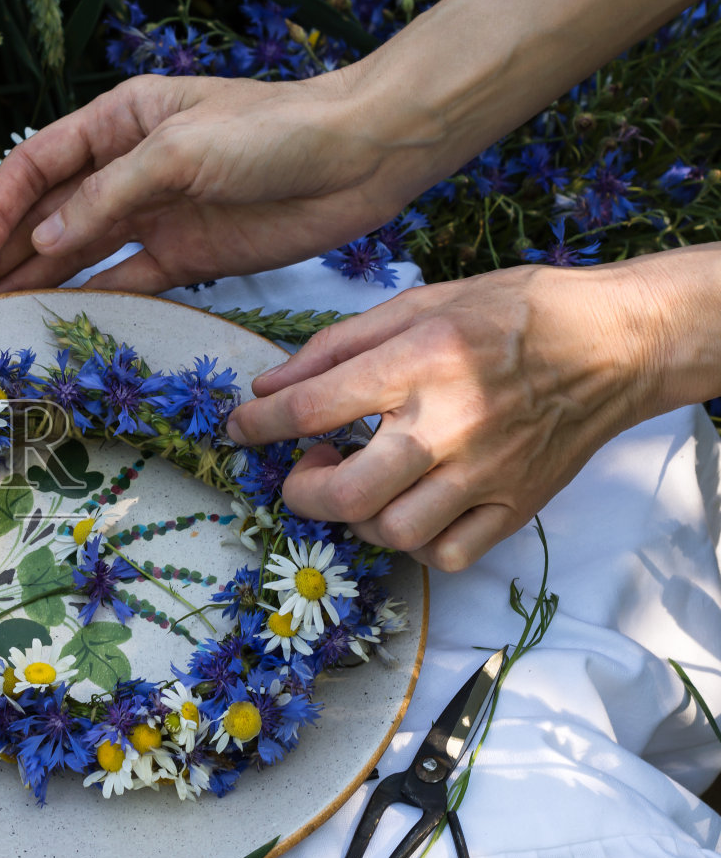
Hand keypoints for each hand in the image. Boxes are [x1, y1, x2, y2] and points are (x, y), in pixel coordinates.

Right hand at [0, 71, 416, 309]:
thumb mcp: (180, 150)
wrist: (363, 155)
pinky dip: (87, 304)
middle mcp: (125, 169)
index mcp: (116, 123)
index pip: (32, 172)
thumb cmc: (274, 129)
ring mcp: (153, 215)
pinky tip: (49, 327)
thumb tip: (44, 242)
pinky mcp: (186, 255)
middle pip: (43, 219)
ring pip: (74, 256)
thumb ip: (108, 196)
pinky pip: (122, 283)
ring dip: (28, 287)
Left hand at [222, 261, 682, 571]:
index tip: (240, 427)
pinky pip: (446, 555)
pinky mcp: (517, 505)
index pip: (313, 407)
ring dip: (358, 517)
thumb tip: (268, 385)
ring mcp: (487, 472)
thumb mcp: (420, 303)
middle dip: (303, 489)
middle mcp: (451, 423)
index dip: (258, 423)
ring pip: (392, 532)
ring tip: (363, 482)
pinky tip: (411, 508)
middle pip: (347, 493)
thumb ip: (337, 346)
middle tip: (307, 467)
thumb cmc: (513, 313)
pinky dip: (415, 542)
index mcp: (422, 361)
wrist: (617, 342)